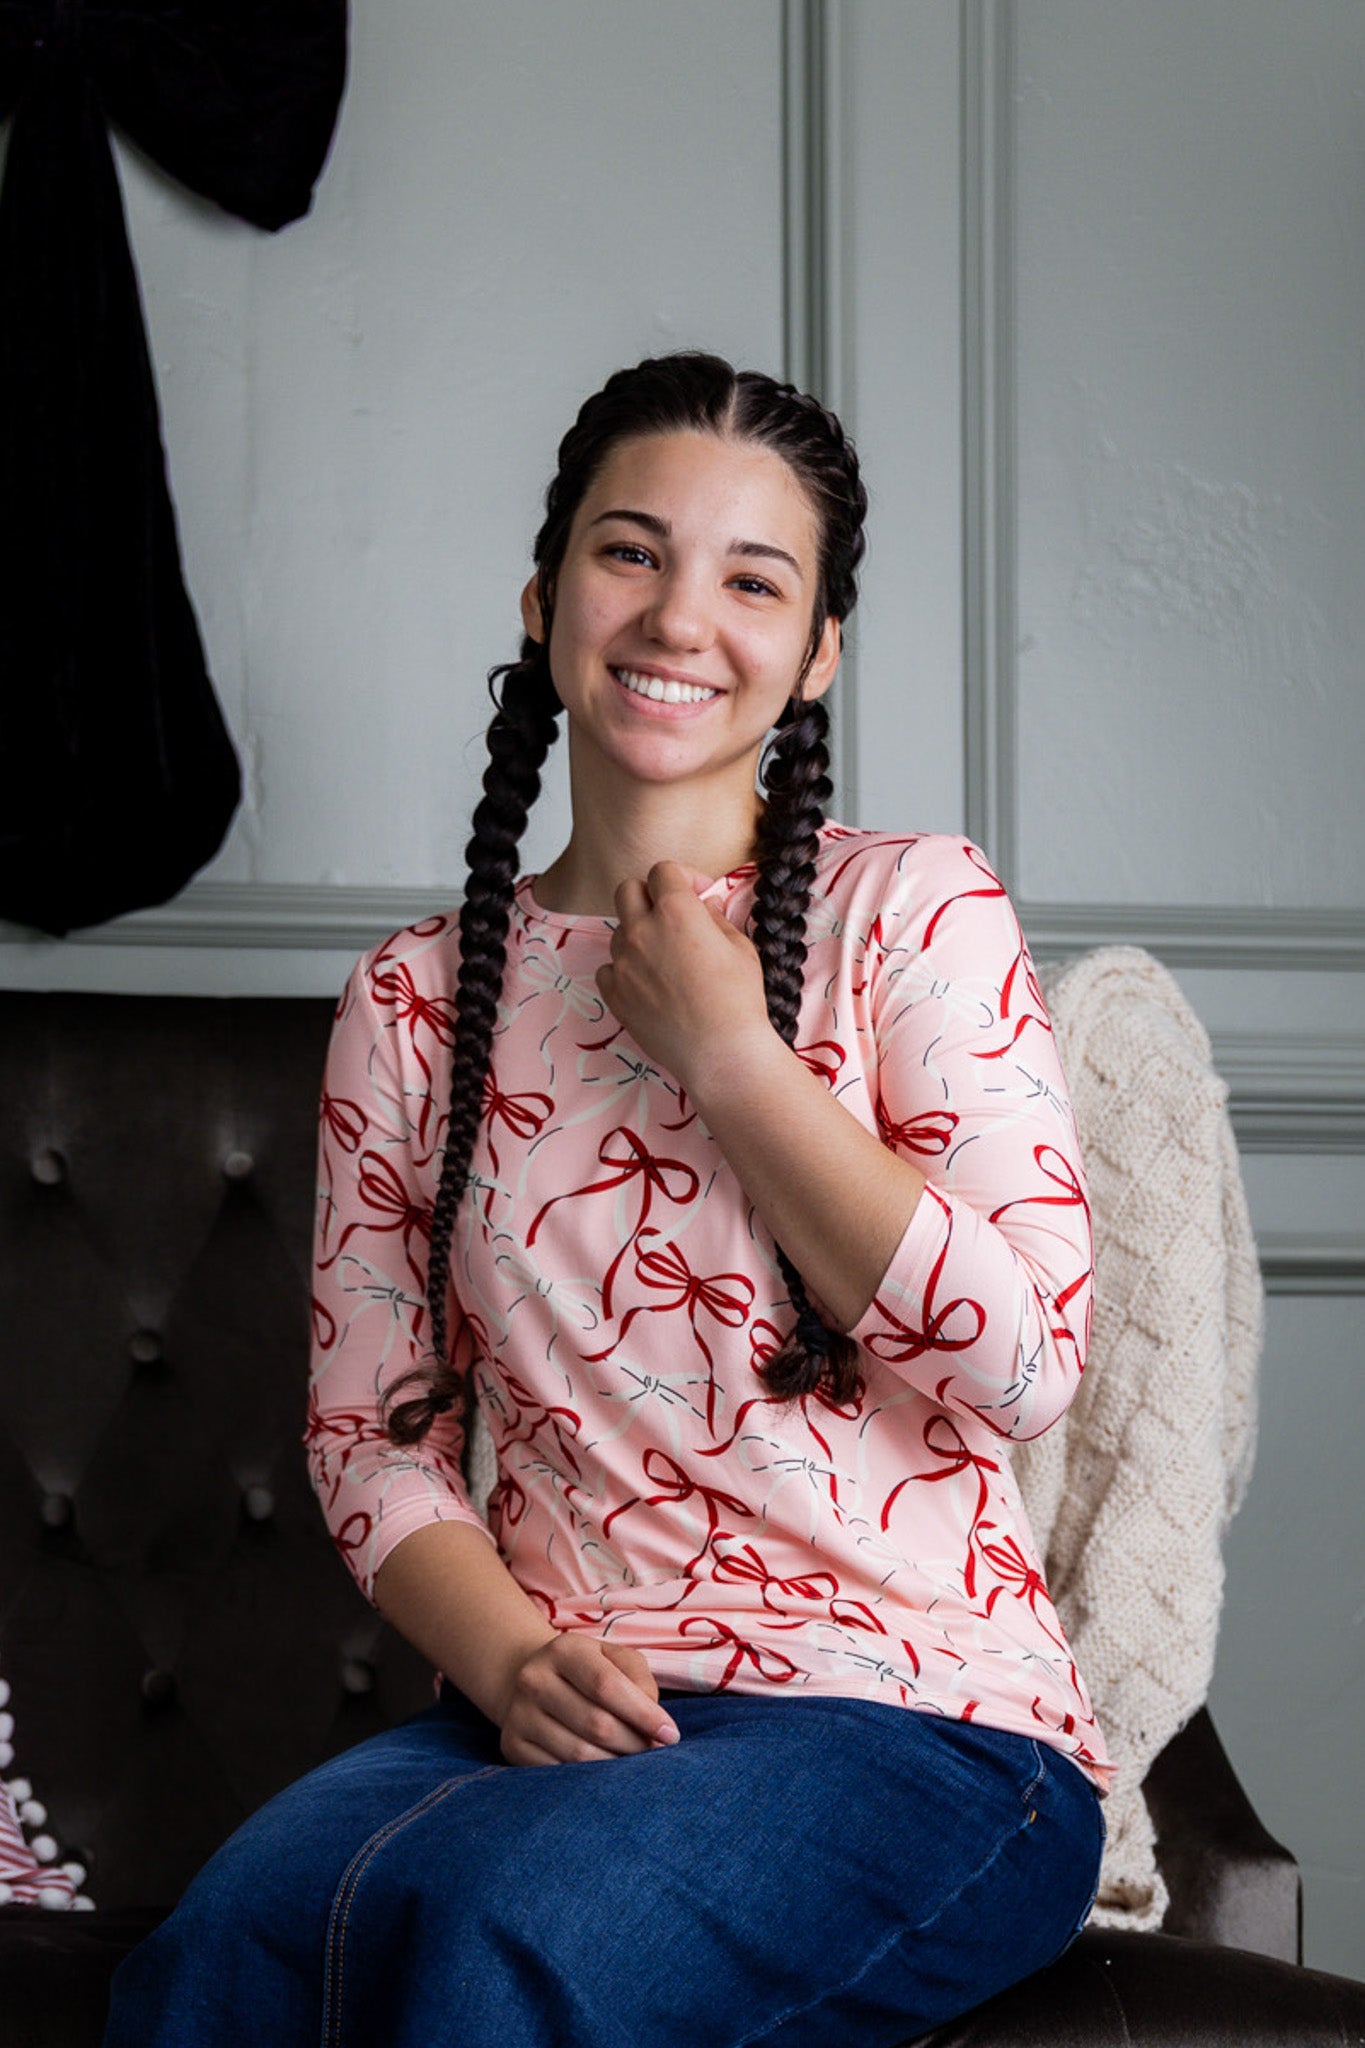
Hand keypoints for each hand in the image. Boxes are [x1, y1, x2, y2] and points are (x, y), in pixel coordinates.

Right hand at [498, 1632, 679, 1765]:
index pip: (607, 1686)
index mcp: (564, 1649)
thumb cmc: (590, 1671)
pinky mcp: (513, 1745)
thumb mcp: (616, 1659)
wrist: (532, 1680)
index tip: (670, 1735)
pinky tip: (602, 1773)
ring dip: (614, 1766)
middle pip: (596, 1724)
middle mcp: (534, 1679)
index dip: (643, 1714)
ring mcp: (519, 1714)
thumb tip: (654, 1726)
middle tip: (653, 1753)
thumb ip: (640, 1681)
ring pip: (578, 1755)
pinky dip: (587, 1780)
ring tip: (631, 1763)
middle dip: (634, 1744)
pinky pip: (558, 1773)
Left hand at [596, 861, 770, 1094]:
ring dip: (639, 936)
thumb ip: (715, 918)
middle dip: (648, 895)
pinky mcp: (614, 993)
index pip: (663, 871)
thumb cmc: (739, 999)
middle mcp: (642, 930)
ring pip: (619, 931)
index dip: (682, 878)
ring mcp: (623, 962)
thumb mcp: (740, 948)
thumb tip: (704, 906)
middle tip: (670, 917)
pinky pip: (609, 969)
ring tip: (666, 960)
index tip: (698, 895)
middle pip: (627, 890)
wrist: (720, 1052)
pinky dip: (625, 970)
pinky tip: (649, 985)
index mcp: (676, 911)